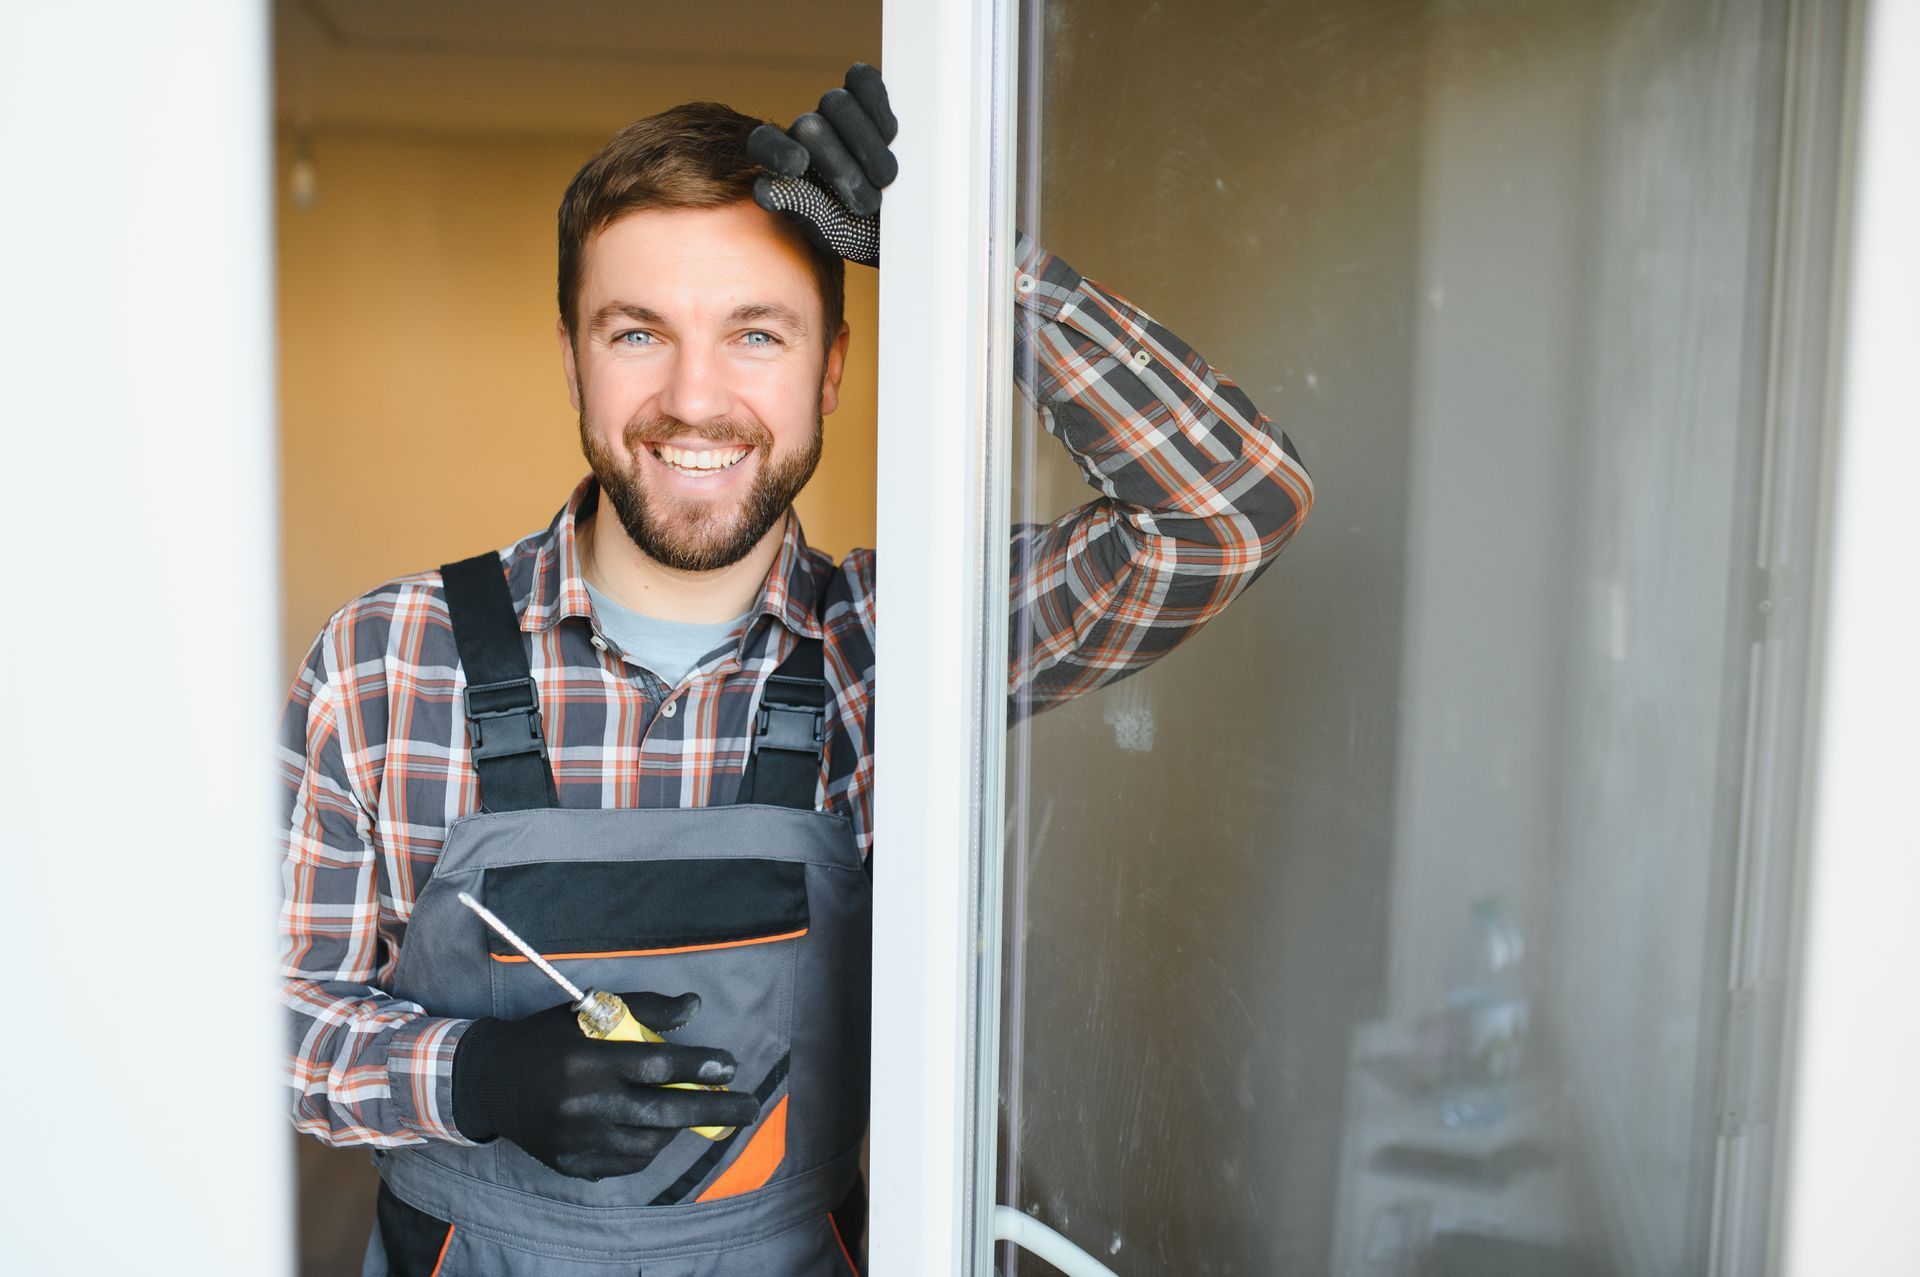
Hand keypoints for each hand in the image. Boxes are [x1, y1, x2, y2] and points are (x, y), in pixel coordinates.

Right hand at [451, 991, 761, 1180]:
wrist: (491, 1081)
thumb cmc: (549, 1038)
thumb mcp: (589, 1010)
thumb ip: (644, 1008)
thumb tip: (695, 1006)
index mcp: (586, 1058)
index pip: (656, 1066)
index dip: (699, 1066)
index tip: (730, 1065)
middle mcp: (581, 1103)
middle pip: (662, 1112)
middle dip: (714, 1108)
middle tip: (749, 1106)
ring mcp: (576, 1140)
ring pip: (648, 1143)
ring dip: (679, 1127)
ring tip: (690, 1110)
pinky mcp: (571, 1165)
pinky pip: (626, 1162)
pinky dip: (649, 1147)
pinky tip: (657, 1130)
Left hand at [749, 62, 896, 266]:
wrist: (904, 223)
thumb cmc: (862, 231)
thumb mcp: (833, 231)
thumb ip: (801, 208)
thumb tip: (764, 189)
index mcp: (787, 165)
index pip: (765, 144)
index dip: (778, 151)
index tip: (798, 165)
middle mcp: (807, 134)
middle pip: (810, 128)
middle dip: (842, 169)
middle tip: (867, 206)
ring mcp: (837, 113)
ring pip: (838, 103)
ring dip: (867, 147)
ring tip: (884, 181)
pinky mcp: (867, 98)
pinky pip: (864, 82)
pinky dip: (876, 105)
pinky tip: (891, 135)